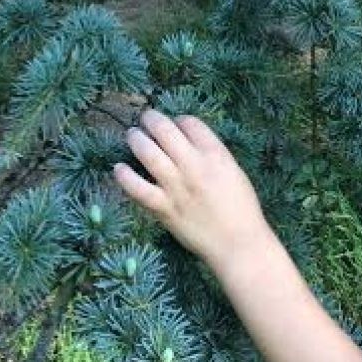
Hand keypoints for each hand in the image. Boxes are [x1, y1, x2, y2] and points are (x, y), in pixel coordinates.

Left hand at [112, 108, 269, 264]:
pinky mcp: (163, 208)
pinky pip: (136, 188)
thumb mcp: (235, 172)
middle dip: (151, 119)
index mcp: (217, 155)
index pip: (191, 123)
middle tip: (146, 119)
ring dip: (136, 138)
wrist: (238, 243)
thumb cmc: (242, 208)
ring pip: (147, 152)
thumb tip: (189, 143)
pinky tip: (118, 168)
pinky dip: (124, 176)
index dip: (180, 119)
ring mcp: (176, 187)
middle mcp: (194, 166)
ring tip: (132, 134)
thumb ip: (214, 156)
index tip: (176, 124)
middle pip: (165, 130)